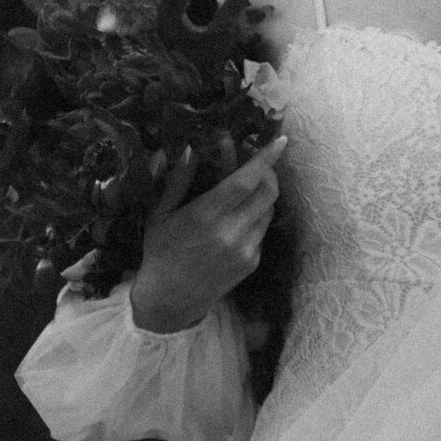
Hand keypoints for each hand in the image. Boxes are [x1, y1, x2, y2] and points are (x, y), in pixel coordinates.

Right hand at [129, 134, 286, 332]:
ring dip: (263, 192)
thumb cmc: (160, 251)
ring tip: (244, 187)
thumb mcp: (160, 213)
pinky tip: (236, 217)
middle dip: (268, 171)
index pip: (245, 181)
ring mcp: (245, 250)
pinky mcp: (252, 263)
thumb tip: (190, 148)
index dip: (264, 158)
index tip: (281, 140)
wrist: (169, 301)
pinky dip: (256, 215)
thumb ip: (177, 180)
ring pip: (269, 209)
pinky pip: (262, 229)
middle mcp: (231, 233)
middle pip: (268, 192)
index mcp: (205, 216)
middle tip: (257, 161)